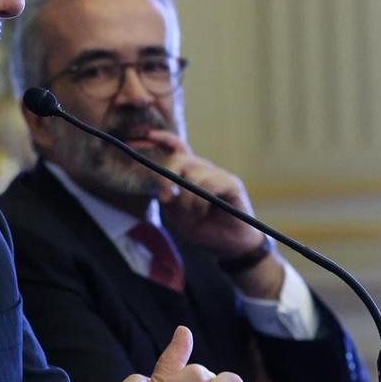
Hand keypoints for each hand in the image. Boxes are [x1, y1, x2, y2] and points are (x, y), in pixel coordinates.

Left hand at [146, 130, 261, 258]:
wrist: (229, 246)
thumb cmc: (204, 230)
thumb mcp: (178, 218)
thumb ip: (170, 202)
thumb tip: (168, 193)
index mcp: (189, 175)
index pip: (178, 148)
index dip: (164, 139)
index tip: (149, 135)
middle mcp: (203, 171)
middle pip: (181, 159)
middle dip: (168, 176)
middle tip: (166, 198)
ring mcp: (218, 175)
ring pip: (194, 175)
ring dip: (188, 200)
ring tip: (194, 216)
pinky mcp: (231, 184)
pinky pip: (210, 184)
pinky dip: (201, 202)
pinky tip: (204, 213)